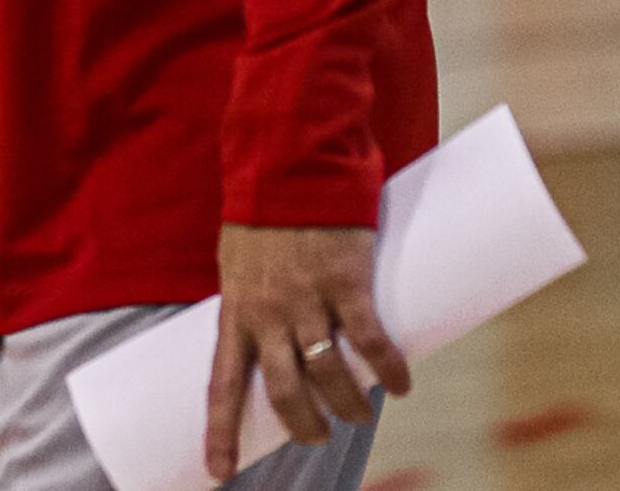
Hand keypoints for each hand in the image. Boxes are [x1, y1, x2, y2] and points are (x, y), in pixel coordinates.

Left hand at [206, 223, 409, 479]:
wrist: (290, 160)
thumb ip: (254, 302)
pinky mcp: (346, 280)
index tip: (219, 473)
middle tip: (317, 436)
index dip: (220, 433)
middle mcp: (267, 314)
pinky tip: (401, 384)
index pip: (221, 386)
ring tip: (359, 415)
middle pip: (283, 391)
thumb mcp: (239, 263)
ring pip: (327, 374)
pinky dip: (388, 369)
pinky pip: (370, 339)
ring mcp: (306, 299)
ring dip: (348, 405)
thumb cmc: (263, 212)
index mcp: (235, 312)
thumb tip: (273, 337)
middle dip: (303, 425)